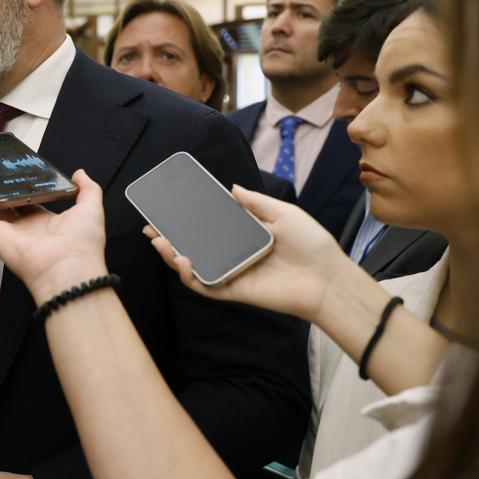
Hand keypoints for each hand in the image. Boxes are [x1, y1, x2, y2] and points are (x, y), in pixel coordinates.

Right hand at [0, 170, 108, 302]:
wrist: (71, 268)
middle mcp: (20, 229)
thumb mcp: (90, 207)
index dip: (10, 188)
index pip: (19, 202)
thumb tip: (80, 174)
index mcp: (41, 223)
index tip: (5, 173)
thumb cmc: (82, 244)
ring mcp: (4, 233)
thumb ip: (87, 188)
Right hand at [148, 185, 351, 322]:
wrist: (328, 278)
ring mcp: (232, 273)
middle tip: (151, 227)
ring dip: (172, 256)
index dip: (188, 219)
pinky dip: (189, 276)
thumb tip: (230, 187)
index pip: (210, 227)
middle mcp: (234, 255)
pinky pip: (205, 285)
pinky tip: (183, 260)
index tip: (168, 208)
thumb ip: (255, 202)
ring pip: (193, 267)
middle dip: (170, 238)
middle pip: (194, 247)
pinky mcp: (234, 291)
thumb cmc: (312, 245)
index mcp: (245, 236)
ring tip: (160, 242)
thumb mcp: (284, 214)